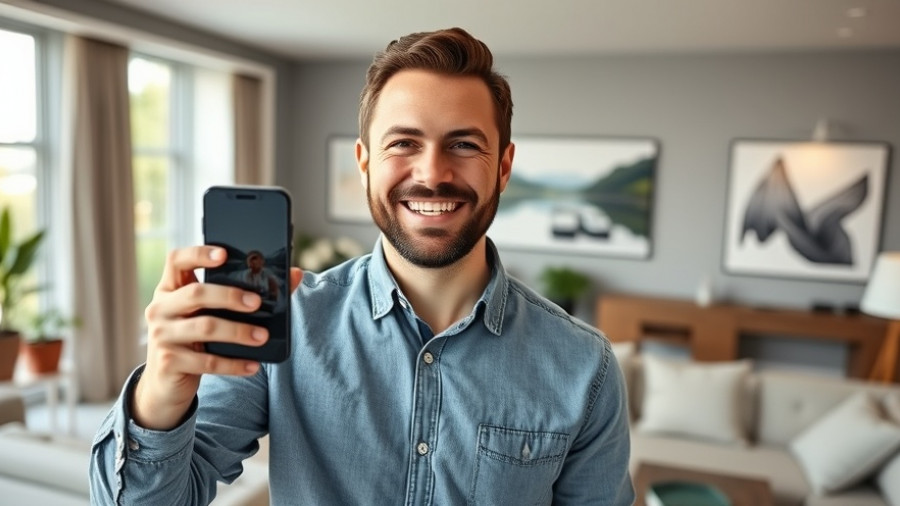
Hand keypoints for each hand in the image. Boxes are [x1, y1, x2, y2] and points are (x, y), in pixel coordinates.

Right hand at [133, 246, 302, 429]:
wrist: (166, 385)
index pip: (177, 261)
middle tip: (257, 303)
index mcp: (170, 289)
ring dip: (238, 331)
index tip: (224, 254)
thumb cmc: (196, 340)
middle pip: (196, 293)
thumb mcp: (211, 315)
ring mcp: (161, 335)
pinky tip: (253, 365)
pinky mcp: (167, 362)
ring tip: (262, 336)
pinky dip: (233, 364)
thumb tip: (294, 275)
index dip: (199, 254)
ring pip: (204, 327)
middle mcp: (160, 308)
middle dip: (230, 296)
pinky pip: (206, 361)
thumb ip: (245, 294)